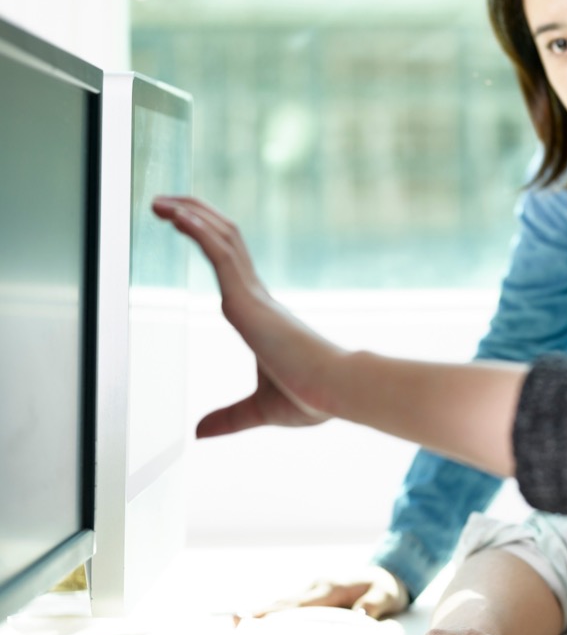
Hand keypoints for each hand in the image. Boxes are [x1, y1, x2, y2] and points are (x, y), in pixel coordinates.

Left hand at [152, 195, 336, 437]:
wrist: (336, 391)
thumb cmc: (311, 397)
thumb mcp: (258, 410)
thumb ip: (229, 418)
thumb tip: (201, 433)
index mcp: (262, 314)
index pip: (233, 264)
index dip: (211, 240)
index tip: (189, 224)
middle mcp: (258, 296)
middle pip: (226, 240)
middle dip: (196, 216)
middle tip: (167, 202)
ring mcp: (253, 294)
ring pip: (220, 238)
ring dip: (191, 214)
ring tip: (163, 201)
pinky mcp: (248, 298)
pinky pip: (218, 254)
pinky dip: (198, 230)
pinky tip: (178, 215)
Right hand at [237, 565, 410, 621]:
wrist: (388, 573)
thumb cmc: (384, 587)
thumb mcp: (386, 595)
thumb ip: (375, 603)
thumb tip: (361, 614)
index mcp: (332, 587)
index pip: (301, 602)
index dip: (278, 611)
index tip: (257, 617)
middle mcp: (318, 585)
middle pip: (285, 601)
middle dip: (261, 611)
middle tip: (236, 620)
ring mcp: (314, 588)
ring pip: (285, 601)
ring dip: (264, 610)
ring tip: (237, 621)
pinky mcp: (314, 594)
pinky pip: (291, 603)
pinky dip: (274, 610)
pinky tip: (257, 619)